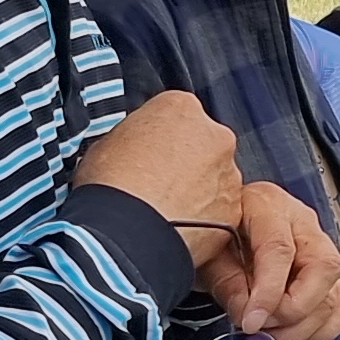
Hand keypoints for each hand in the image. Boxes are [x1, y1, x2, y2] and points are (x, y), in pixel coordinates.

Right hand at [78, 90, 241, 248]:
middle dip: (185, 163)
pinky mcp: (234, 210)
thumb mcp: (106, 143)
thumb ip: (132, 138)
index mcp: (181, 108)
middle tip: (158, 184)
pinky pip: (221, 212)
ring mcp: (228, 174)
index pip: (176, 115)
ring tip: (165, 211)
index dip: (159, 138)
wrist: (126, 231)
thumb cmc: (111, 186)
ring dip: (197, 192)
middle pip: (204, 145)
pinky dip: (205, 220)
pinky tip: (178, 229)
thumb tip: (130, 150)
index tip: (149, 153)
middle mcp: (214, 136)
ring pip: (216, 179)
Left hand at [225, 177, 339, 339]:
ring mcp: (320, 249)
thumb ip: (226, 281)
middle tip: (263, 330)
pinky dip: (322, 331)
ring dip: (306, 327)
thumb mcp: (208, 251)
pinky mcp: (326, 275)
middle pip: (323, 268)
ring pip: (337, 292)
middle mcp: (302, 223)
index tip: (251, 322)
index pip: (280, 250)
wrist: (217, 224)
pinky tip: (295, 339)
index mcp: (268, 206)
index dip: (268, 292)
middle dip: (293, 310)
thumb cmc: (213, 231)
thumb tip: (247, 313)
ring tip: (273, 339)